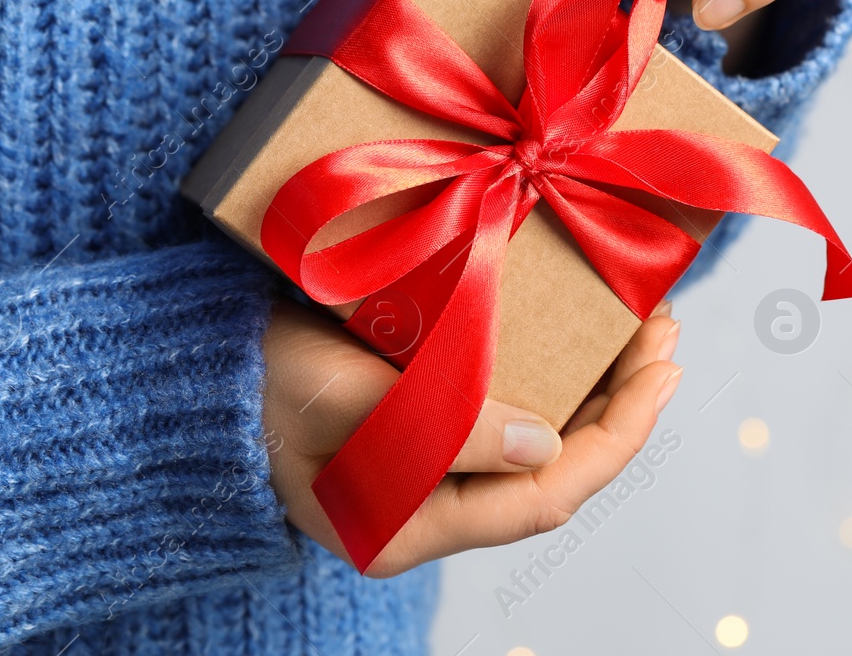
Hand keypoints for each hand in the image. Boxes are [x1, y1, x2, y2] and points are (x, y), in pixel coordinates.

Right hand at [262, 297, 682, 576]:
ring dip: (594, 380)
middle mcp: (429, 506)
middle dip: (620, 401)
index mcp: (410, 527)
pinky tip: (580, 328)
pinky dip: (552, 365)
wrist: (185, 366)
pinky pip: (507, 402)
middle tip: (665, 331)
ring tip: (642, 323)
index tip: (662, 371)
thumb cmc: (253, 388)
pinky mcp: (420, 419)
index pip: (545, 496)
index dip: (617, 436)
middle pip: (554, 464)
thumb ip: (445, 429)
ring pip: (539, 432)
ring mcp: (426, 464)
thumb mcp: (345, 403)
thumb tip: (548, 445)